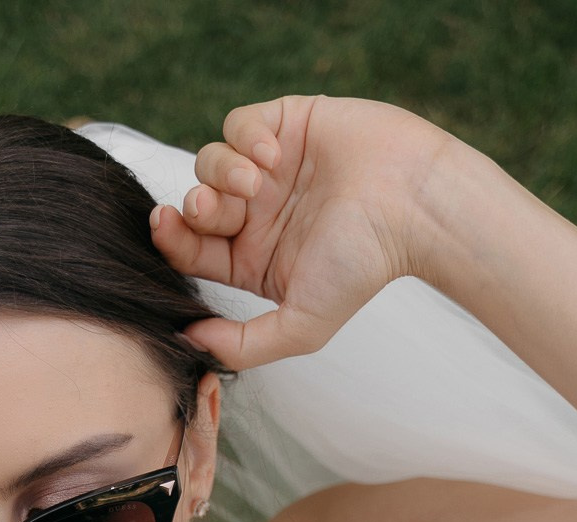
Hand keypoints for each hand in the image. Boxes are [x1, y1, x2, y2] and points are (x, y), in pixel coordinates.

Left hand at [149, 93, 455, 369]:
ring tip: (256, 182)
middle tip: (210, 208)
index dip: (171, 238)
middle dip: (195, 205)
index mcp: (253, 259)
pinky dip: (245, 136)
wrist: (410, 207)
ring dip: (222, 171)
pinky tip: (273, 155)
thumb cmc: (362, 268)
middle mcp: (257, 214)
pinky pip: (239, 123)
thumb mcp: (301, 326)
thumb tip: (187, 341)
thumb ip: (243, 344)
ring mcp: (269, 167)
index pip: (193, 249)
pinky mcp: (285, 124)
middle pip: (196, 203)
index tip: (165, 226)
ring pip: (211, 161)